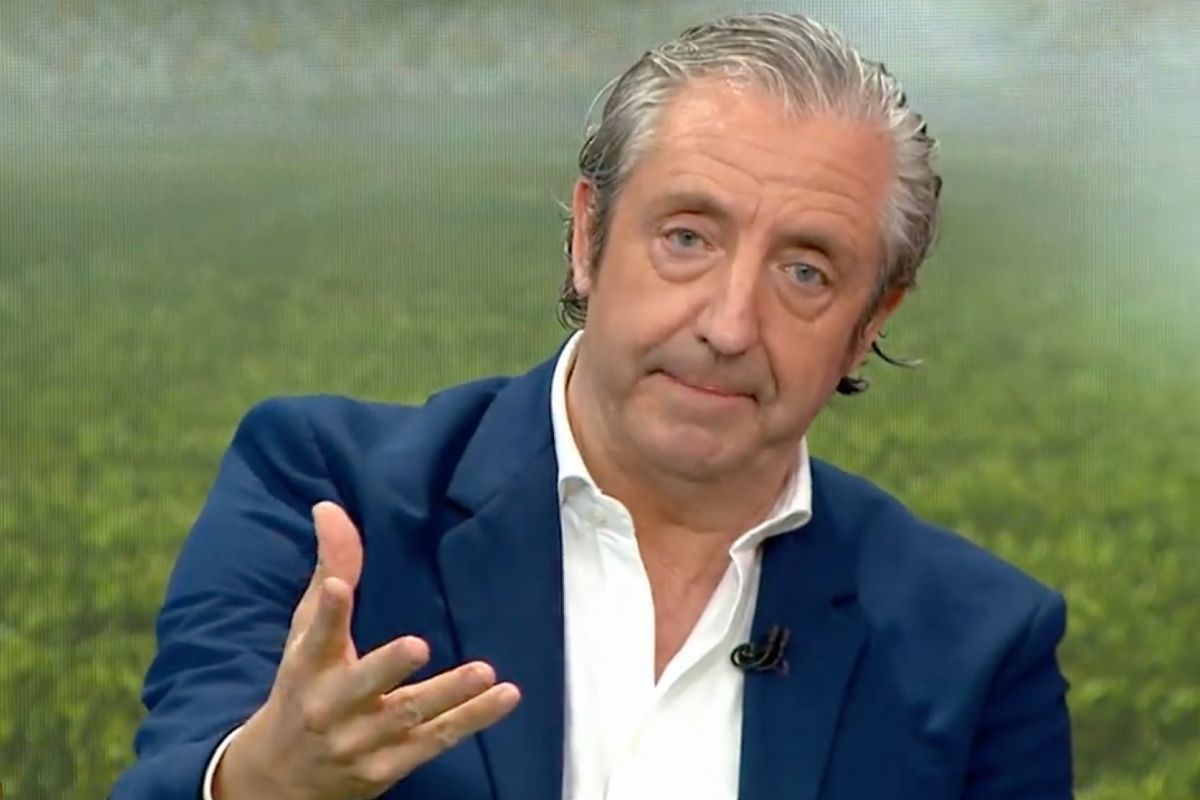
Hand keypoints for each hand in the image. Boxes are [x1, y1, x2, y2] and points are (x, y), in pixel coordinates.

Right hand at [214, 501, 520, 799]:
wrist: (282, 779)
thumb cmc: (302, 688)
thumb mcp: (305, 634)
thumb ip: (330, 570)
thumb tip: (330, 507)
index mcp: (307, 668)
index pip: (314, 637)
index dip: (326, 613)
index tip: (337, 587)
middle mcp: (331, 708)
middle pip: (361, 686)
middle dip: (386, 668)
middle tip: (417, 645)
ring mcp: (362, 742)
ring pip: (408, 717)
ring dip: (449, 695)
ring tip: (485, 672)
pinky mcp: (390, 766)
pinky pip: (435, 741)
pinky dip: (471, 720)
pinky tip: (504, 697)